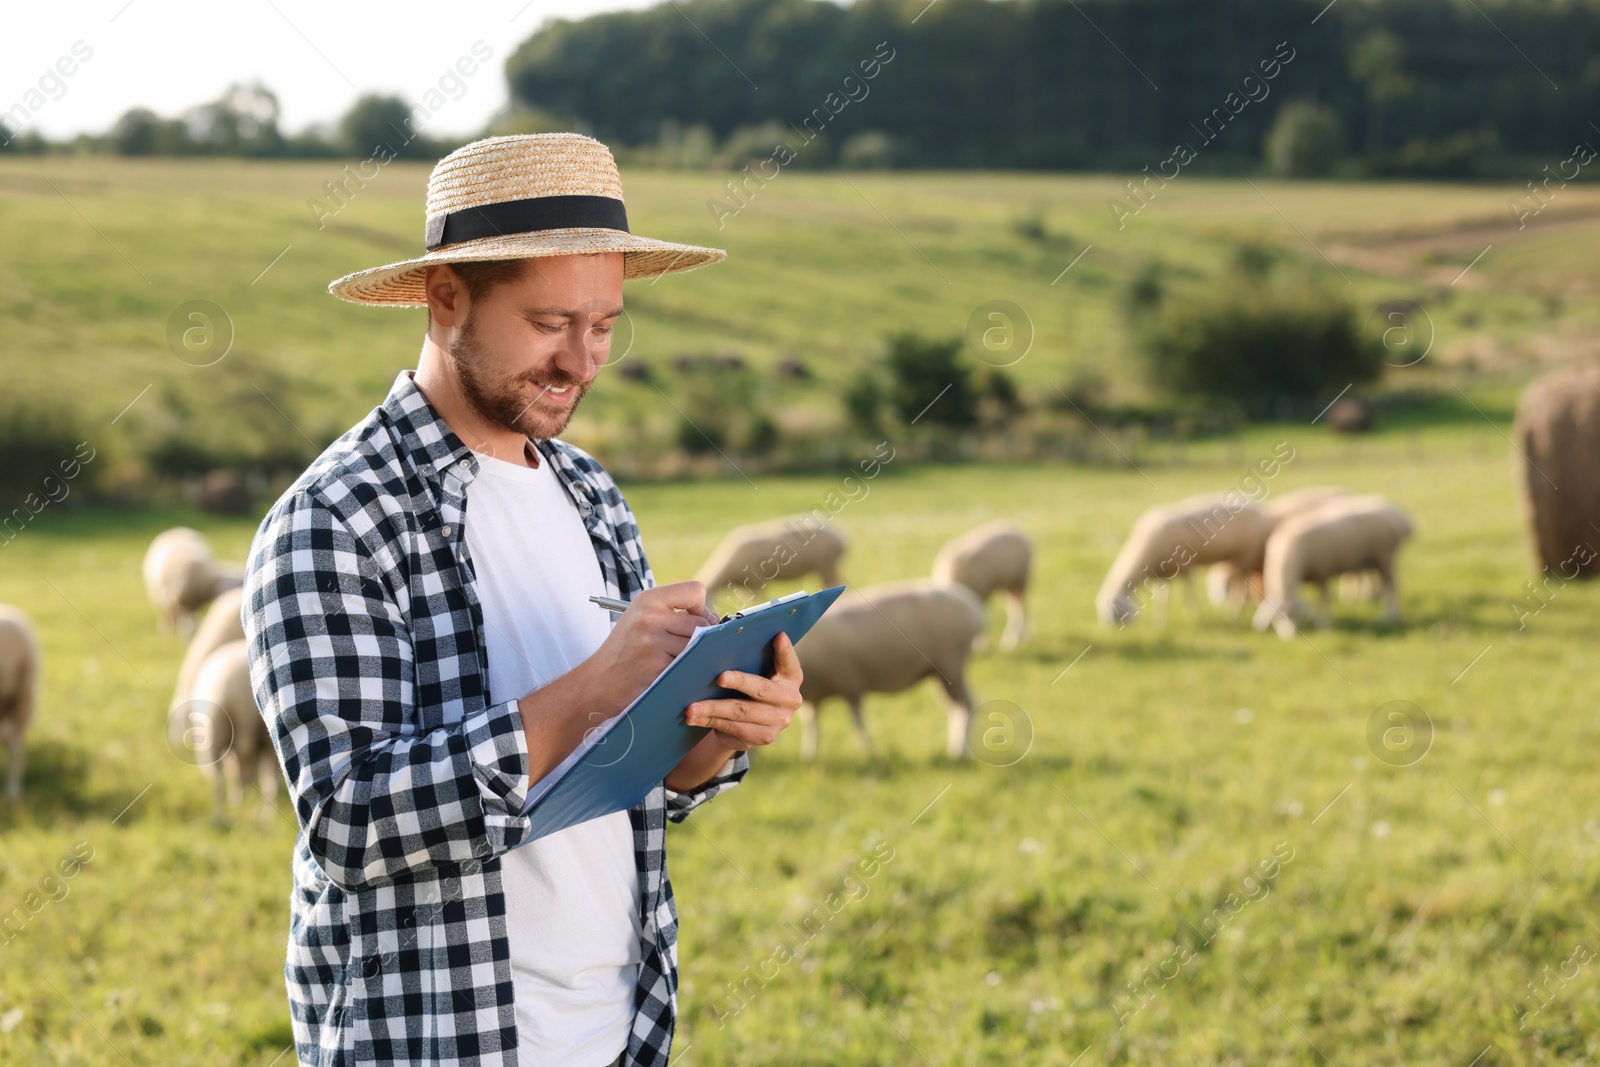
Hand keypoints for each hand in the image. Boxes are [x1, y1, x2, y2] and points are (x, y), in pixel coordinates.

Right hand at [584, 580, 716, 714]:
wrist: (596, 683)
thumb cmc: (625, 653)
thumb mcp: (642, 620)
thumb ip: (673, 613)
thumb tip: (715, 619)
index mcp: (648, 599)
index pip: (696, 590)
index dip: (701, 608)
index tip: (693, 621)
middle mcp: (650, 615)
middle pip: (703, 621)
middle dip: (702, 637)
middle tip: (686, 650)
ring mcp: (653, 640)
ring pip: (699, 645)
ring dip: (695, 656)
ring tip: (678, 663)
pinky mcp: (657, 665)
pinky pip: (690, 664)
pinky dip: (688, 671)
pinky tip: (673, 674)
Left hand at [683, 630, 802, 748]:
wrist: (752, 725)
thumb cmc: (751, 688)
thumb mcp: (757, 672)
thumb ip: (752, 660)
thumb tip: (722, 645)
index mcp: (791, 678)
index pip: (789, 662)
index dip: (785, 650)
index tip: (778, 636)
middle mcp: (790, 700)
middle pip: (761, 689)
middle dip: (739, 682)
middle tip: (719, 677)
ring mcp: (778, 721)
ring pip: (740, 712)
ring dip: (712, 708)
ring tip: (691, 708)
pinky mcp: (763, 737)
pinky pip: (732, 727)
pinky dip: (709, 721)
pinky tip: (693, 718)